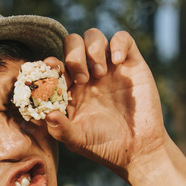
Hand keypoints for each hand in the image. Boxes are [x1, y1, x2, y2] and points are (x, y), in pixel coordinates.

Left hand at [42, 29, 168, 180]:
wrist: (138, 149)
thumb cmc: (104, 145)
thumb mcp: (77, 141)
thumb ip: (60, 129)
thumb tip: (46, 115)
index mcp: (70, 88)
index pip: (55, 64)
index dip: (51, 64)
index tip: (51, 69)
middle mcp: (87, 73)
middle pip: (72, 43)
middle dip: (73, 55)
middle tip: (83, 79)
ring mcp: (109, 67)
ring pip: (93, 36)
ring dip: (92, 50)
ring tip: (99, 74)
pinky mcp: (131, 64)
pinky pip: (123, 38)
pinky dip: (118, 43)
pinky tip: (117, 62)